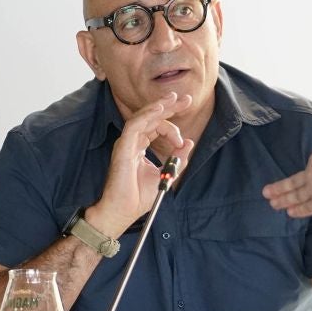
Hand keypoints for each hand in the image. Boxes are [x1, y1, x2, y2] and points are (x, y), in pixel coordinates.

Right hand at [86, 92, 194, 234]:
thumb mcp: (166, 174)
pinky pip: (134, 126)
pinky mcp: (123, 148)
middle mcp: (132, 142)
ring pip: (142, 117)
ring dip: (160, 107)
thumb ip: (177, 158)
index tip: (186, 135)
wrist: (124, 211)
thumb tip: (188, 141)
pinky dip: (147, 115)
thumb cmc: (139, 197)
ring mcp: (126, 143)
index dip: (172, 123)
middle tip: (185, 99)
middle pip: (151, 117)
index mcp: (140, 147)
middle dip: (169, 106)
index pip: (156, 127)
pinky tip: (160, 108)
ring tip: (174, 100)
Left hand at [262, 146, 311, 217]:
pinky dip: (298, 210)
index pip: (309, 167)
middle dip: (279, 189)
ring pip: (296, 196)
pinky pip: (307, 208)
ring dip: (283, 200)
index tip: (294, 179)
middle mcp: (311, 174)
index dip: (303, 175)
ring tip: (273, 204)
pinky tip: (289, 213)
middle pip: (293, 183)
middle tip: (266, 193)